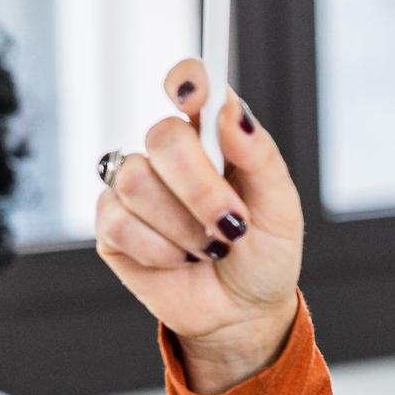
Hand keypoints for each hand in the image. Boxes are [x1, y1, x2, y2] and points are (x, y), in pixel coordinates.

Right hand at [94, 61, 305, 392]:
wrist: (241, 313)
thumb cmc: (264, 256)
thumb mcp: (282, 210)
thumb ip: (261, 157)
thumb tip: (232, 112)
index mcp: (213, 139)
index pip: (190, 86)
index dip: (186, 81)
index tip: (195, 98)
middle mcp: (170, 155)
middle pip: (162, 136)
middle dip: (201, 187)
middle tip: (232, 225)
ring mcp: (135, 186)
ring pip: (137, 181)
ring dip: (184, 226)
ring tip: (210, 248)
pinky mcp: (112, 224)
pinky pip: (119, 220)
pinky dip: (159, 249)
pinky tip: (180, 260)